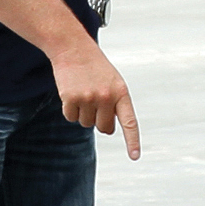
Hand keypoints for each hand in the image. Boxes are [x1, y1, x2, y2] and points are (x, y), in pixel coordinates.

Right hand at [53, 42, 140, 156]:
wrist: (74, 48)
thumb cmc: (95, 68)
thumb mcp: (113, 82)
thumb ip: (115, 105)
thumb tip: (108, 130)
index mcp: (121, 93)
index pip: (130, 122)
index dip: (132, 141)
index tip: (135, 157)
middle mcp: (106, 97)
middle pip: (104, 127)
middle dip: (99, 119)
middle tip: (94, 99)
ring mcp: (89, 99)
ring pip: (86, 123)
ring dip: (83, 112)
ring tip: (83, 91)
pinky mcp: (71, 99)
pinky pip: (70, 118)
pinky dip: (70, 109)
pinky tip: (71, 92)